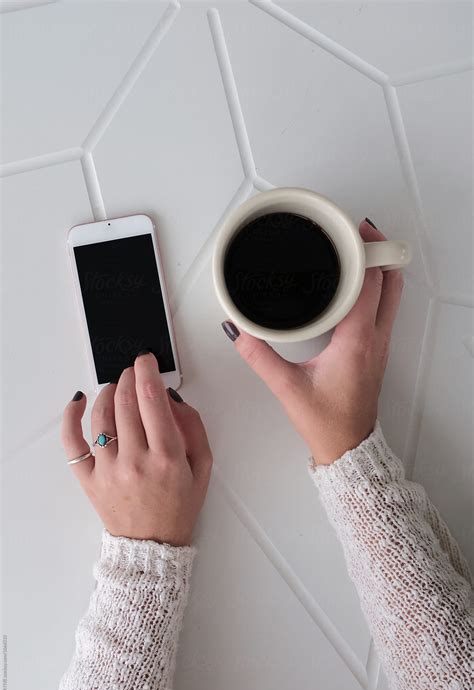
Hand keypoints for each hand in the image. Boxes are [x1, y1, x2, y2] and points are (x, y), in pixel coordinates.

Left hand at [61, 352, 212, 546]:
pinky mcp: (88, 478)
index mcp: (167, 457)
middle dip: (129, 377)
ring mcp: (108, 470)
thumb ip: (193, 427)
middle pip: (125, 402)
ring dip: (108, 391)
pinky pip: (72, 442)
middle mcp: (136, 461)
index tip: (146, 360)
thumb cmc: (178, 506)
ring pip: (101, 416)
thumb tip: (170, 397)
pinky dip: (71, 417)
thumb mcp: (203, 466)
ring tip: (116, 386)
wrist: (151, 546)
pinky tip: (78, 400)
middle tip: (134, 371)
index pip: (151, 400)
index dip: (147, 372)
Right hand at [222, 219, 403, 464]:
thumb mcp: (287, 387)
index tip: (354, 233)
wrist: (347, 447)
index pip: (371, 285)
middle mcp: (375, 339)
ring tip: (360, 252)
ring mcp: (379, 345)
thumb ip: (259, 356)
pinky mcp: (376, 352)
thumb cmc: (327, 422)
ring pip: (391, 296)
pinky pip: (385, 310)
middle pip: (390, 283)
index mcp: (357, 341)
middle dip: (379, 252)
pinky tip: (357, 288)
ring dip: (381, 271)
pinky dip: (377, 290)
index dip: (366, 254)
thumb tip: (239, 331)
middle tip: (358, 232)